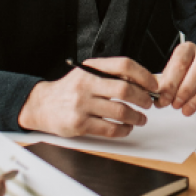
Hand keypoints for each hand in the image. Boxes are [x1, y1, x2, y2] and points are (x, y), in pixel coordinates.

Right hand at [17, 57, 158, 137]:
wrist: (42, 105)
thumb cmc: (70, 90)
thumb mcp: (88, 74)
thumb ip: (111, 75)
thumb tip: (143, 83)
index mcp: (91, 68)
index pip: (124, 65)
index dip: (143, 75)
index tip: (153, 85)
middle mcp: (86, 84)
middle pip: (125, 90)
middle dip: (143, 99)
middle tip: (148, 104)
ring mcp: (82, 105)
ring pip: (120, 112)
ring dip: (136, 117)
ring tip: (140, 119)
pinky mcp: (79, 124)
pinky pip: (110, 129)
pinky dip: (124, 130)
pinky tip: (126, 128)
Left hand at [155, 41, 195, 119]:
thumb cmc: (184, 73)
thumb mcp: (171, 75)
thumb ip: (163, 85)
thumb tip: (156, 99)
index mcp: (188, 49)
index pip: (181, 62)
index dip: (171, 82)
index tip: (164, 98)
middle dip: (186, 90)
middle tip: (175, 105)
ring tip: (187, 111)